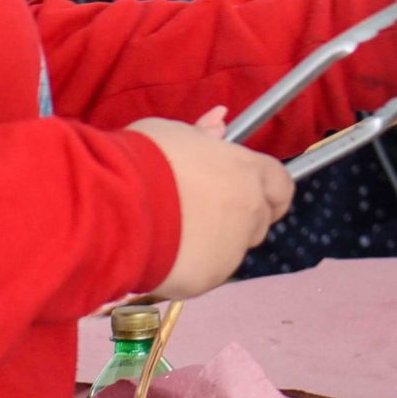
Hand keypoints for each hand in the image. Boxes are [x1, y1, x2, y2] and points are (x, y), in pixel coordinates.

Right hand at [129, 107, 293, 299]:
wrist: (115, 208)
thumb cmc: (142, 162)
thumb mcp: (173, 134)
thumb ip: (203, 135)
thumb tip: (221, 119)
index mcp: (247, 170)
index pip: (281, 185)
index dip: (267, 191)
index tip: (248, 193)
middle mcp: (250, 209)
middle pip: (260, 220)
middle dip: (240, 219)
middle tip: (201, 214)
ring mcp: (233, 247)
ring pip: (233, 251)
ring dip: (213, 245)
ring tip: (173, 233)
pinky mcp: (210, 278)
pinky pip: (205, 274)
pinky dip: (189, 268)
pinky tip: (162, 254)